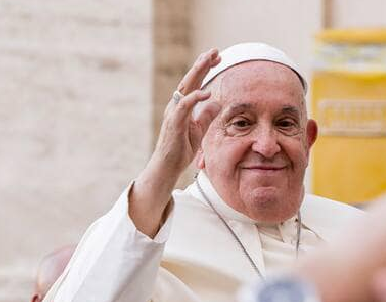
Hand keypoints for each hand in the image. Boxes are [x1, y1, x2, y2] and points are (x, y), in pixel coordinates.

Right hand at [129, 49, 220, 234]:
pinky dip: (195, 97)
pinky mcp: (174, 123)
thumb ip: (207, 115)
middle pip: (190, 79)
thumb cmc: (180, 149)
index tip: (219, 58)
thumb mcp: (199, 130)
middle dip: (203, 63)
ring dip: (198, 72)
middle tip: (216, 50)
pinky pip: (184, 106)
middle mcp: (176, 105)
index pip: (195, 82)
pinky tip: (207, 92)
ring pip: (186, 87)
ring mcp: (173, 113)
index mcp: (182, 105)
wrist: (167, 167)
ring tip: (210, 60)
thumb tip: (217, 102)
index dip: (205, 68)